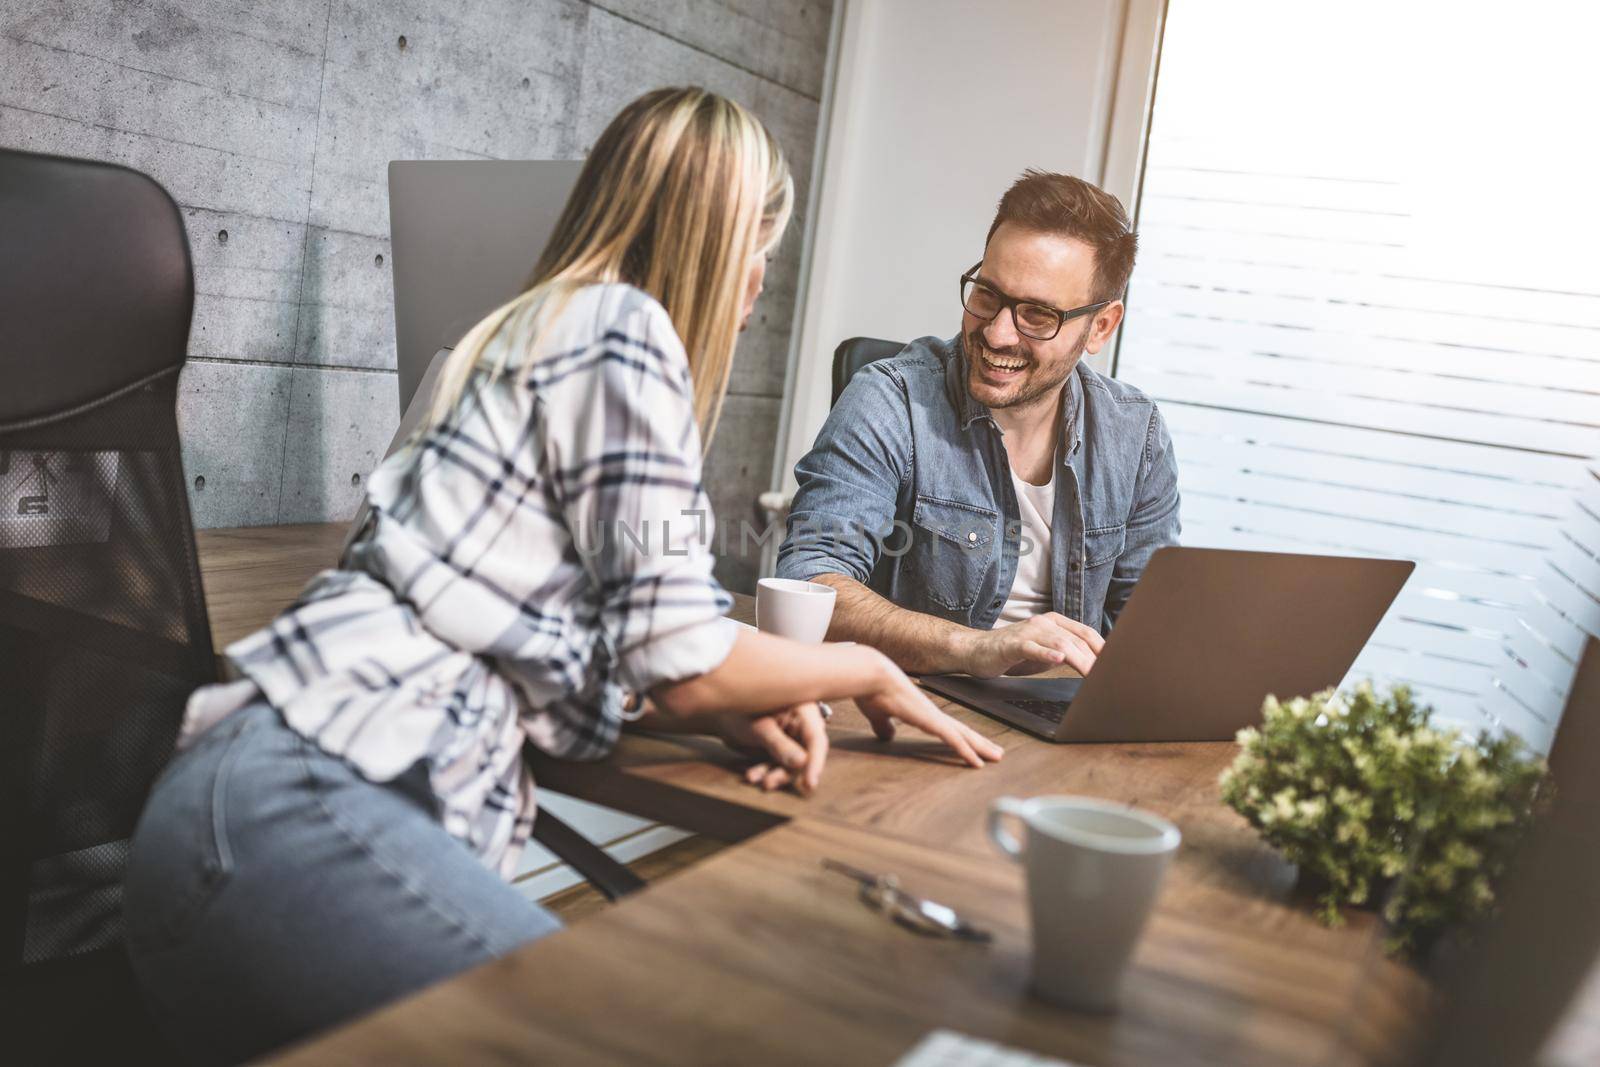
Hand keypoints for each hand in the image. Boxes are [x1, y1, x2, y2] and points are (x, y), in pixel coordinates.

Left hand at [716, 703, 828, 795]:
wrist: (721, 710)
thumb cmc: (739, 708)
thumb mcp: (759, 726)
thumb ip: (780, 744)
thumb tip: (802, 762)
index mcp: (803, 709)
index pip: (816, 738)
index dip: (816, 761)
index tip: (809, 783)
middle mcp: (801, 724)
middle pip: (805, 755)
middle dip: (786, 772)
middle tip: (769, 783)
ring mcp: (790, 737)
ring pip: (790, 764)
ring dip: (773, 774)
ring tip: (753, 778)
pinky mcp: (780, 748)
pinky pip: (777, 765)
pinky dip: (764, 771)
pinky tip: (751, 775)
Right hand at [851, 649, 1003, 766]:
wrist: (870, 674)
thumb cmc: (872, 691)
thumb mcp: (878, 715)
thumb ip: (884, 726)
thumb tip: (887, 736)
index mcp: (921, 712)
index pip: (948, 728)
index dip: (962, 737)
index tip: (974, 745)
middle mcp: (932, 714)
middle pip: (962, 731)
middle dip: (980, 743)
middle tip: (996, 753)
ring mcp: (933, 717)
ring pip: (964, 735)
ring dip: (981, 748)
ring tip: (997, 757)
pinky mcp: (930, 720)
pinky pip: (953, 739)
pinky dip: (966, 752)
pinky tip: (976, 763)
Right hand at [959, 612, 1103, 677]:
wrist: (976, 650)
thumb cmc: (1013, 653)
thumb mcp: (1045, 653)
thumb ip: (1067, 654)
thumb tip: (1095, 666)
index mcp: (1055, 623)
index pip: (1087, 633)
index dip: (1104, 649)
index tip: (1119, 664)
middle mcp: (1044, 623)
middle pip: (1077, 639)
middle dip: (1095, 659)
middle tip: (1109, 676)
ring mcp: (1028, 632)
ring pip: (1060, 643)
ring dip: (1079, 659)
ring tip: (1093, 673)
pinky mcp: (1012, 644)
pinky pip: (1032, 647)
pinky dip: (1046, 653)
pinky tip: (1058, 659)